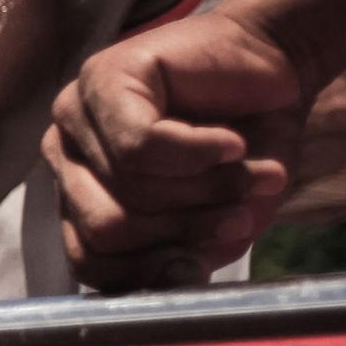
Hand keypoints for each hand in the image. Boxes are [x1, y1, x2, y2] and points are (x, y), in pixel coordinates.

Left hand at [45, 13, 316, 289]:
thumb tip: (173, 277)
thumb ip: (185, 257)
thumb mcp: (218, 221)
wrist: (278, 67)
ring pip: (128, 187)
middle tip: (238, 214)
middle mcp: (66, 159)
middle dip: (185, 229)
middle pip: (106, 228)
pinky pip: (142, 145)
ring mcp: (76, 115)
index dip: (153, 269)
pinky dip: (202, 153)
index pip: (88, 261)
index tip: (214, 255)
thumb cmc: (246, 149)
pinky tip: (232, 142)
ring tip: (248, 170)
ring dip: (207, 189)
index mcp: (80, 200)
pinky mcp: (104, 77)